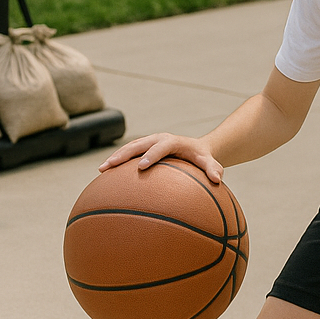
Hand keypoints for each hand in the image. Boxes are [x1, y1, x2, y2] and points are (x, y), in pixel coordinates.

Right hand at [99, 132, 223, 182]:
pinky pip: (128, 154)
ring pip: (129, 148)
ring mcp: (148, 143)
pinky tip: (105, 175)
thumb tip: (218, 180)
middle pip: (138, 144)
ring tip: (101, 170)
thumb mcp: (211, 162)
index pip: (160, 146)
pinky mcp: (143, 149)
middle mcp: (158, 139)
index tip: (142, 167)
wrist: (196, 148)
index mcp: (172, 141)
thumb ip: (214, 169)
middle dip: (123, 154)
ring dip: (115, 157)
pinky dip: (117, 162)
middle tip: (109, 166)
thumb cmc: (203, 158)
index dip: (151, 155)